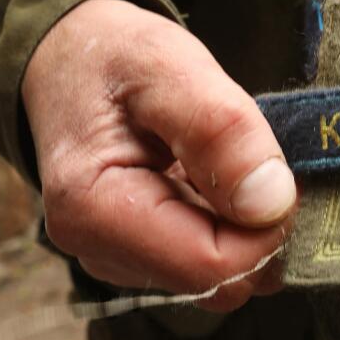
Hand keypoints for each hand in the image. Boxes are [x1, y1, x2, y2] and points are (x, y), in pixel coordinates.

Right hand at [22, 0, 292, 312]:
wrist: (67, 60)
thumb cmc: (114, 59)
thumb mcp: (168, 67)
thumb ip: (221, 130)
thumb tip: (273, 202)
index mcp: (95, 212)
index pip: (214, 265)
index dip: (264, 226)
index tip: (273, 170)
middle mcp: (99, 250)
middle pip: (221, 280)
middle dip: (258, 230)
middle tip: (253, 161)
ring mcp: (118, 261)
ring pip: (222, 279)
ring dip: (246, 229)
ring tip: (225, 165)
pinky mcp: (139, 260)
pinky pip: (209, 266)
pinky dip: (230, 230)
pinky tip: (214, 183)